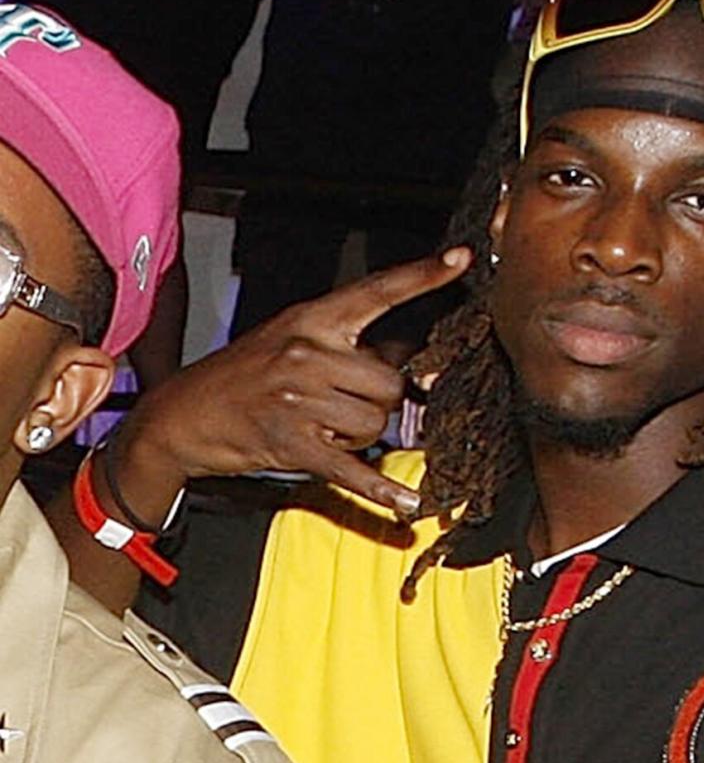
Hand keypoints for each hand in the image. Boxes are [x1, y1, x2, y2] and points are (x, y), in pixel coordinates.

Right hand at [117, 249, 471, 517]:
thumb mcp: (292, 340)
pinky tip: (408, 501)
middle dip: (380, 403)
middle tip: (345, 407)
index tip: (461, 261)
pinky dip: (382, 489)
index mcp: (312, 319)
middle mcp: (308, 352)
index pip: (377, 291)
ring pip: (376, 424)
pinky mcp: (293, 444)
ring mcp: (299, 399)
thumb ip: (347, 346)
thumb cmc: (244, 374)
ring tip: (325, 429)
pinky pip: (353, 469)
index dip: (422, 276)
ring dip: (362, 437)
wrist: (182, 413)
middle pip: (390, 383)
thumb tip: (410, 365)